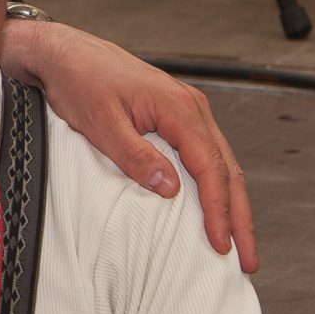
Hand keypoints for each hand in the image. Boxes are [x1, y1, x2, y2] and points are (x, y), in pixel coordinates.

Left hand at [0, 19, 256, 271]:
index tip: (222, 243)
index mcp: (180, 108)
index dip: (218, 210)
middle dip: (240, 216)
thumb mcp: (102, 124)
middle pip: (228, 169)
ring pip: (222, 163)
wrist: (66, 54)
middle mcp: (192, 108)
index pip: (210, 167)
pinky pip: (206, 154)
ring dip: (232, 203)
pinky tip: (216, 207)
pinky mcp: (175, 116)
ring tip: (238, 242)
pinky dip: (216, 185)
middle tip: (249, 259)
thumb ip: (136, 156)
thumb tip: (172, 189)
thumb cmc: (80, 83)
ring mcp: (187, 110)